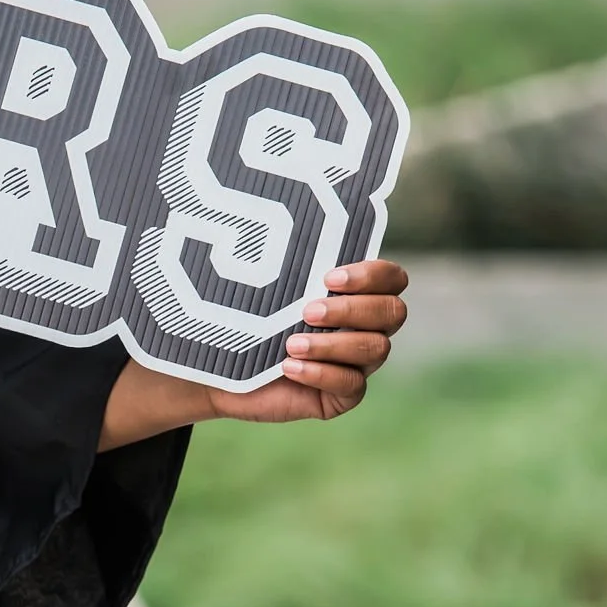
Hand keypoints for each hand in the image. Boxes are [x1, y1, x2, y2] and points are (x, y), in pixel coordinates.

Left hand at [101, 260, 409, 448]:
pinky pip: (353, 386)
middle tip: (307, 311)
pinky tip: (289, 368)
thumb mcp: (257, 281)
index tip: (328, 277)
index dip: (373, 276)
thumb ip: (277, 255)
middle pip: (393, 312)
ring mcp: (356, 361)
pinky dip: (322, 374)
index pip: (392, 278)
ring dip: (333, 344)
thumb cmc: (237, 310)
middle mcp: (363, 325)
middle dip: (352, 310)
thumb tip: (264, 212)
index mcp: (353, 291)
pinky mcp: (341, 394)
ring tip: (290, 344)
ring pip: (376, 349)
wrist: (213, 364)